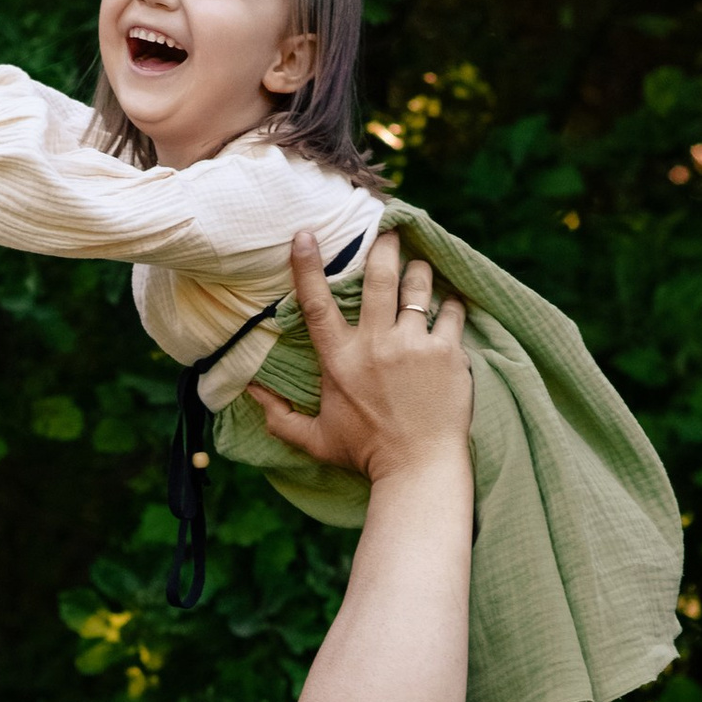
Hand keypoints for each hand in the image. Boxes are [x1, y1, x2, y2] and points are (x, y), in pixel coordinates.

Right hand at [248, 229, 470, 481]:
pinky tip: (450, 305)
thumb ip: (280, 417)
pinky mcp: (448, 353)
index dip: (308, 267)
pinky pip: (451, 312)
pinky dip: (451, 305)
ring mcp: (414, 346)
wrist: (418, 469)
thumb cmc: (366, 455)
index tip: (305, 235)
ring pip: (418, 285)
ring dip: (419, 272)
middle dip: (384, 246)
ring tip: (419, 270)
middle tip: (389, 232)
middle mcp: (376, 345)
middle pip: (378, 277)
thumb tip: (251, 392)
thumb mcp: (315, 439)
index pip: (317, 305)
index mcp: (340, 361)